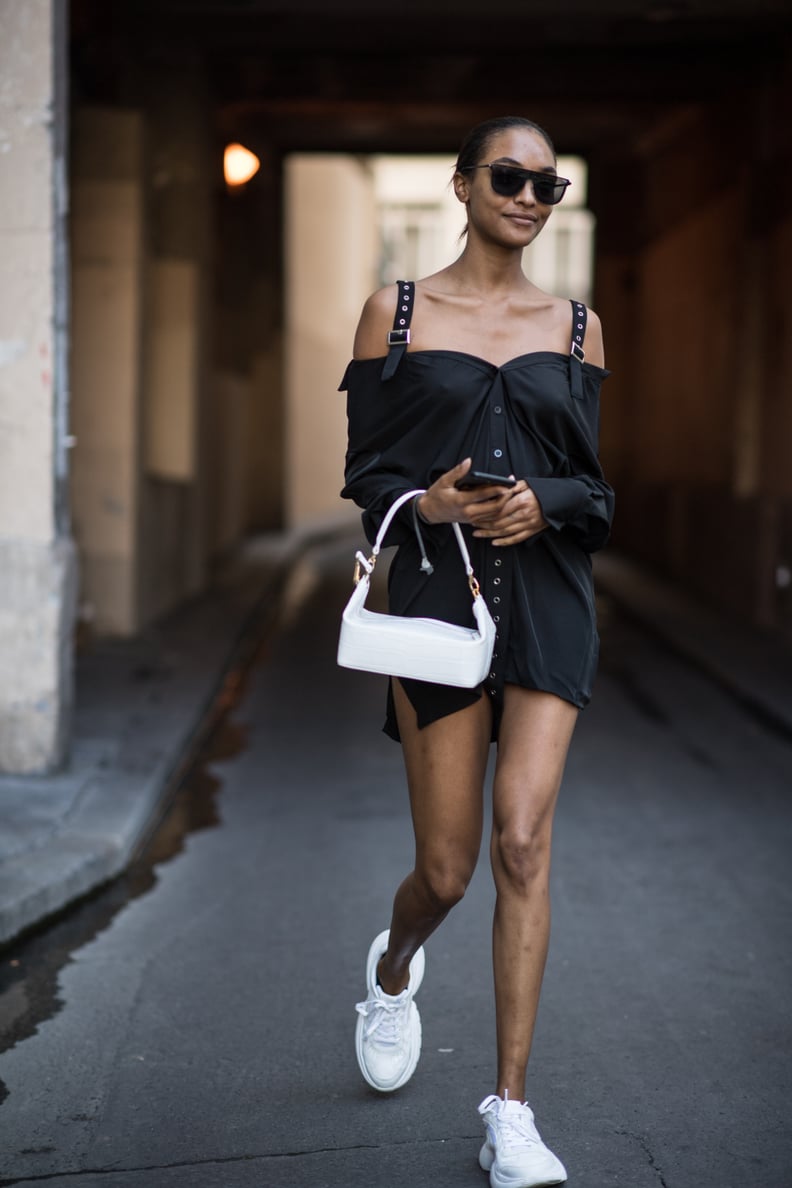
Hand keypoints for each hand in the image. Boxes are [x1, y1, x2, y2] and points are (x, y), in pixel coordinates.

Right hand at [418, 459, 542, 546]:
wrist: (430, 512)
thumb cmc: (437, 496)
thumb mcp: (444, 481)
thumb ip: (457, 472)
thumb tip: (468, 462)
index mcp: (461, 501)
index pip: (484, 495)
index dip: (497, 489)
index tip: (506, 483)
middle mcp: (468, 512)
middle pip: (493, 507)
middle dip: (506, 498)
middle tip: (513, 488)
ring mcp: (471, 518)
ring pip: (494, 515)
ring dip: (505, 505)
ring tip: (511, 494)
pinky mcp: (473, 521)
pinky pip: (490, 519)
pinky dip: (499, 512)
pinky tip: (504, 504)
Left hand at [470, 482, 546, 545]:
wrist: (561, 500)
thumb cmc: (544, 492)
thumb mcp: (527, 484)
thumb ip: (512, 486)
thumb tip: (499, 486)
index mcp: (521, 501)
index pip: (498, 509)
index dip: (485, 512)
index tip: (476, 512)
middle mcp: (524, 514)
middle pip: (498, 522)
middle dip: (483, 524)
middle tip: (473, 523)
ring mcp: (528, 524)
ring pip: (504, 532)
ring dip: (489, 534)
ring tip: (478, 533)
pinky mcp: (532, 531)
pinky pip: (516, 539)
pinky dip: (504, 542)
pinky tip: (495, 542)